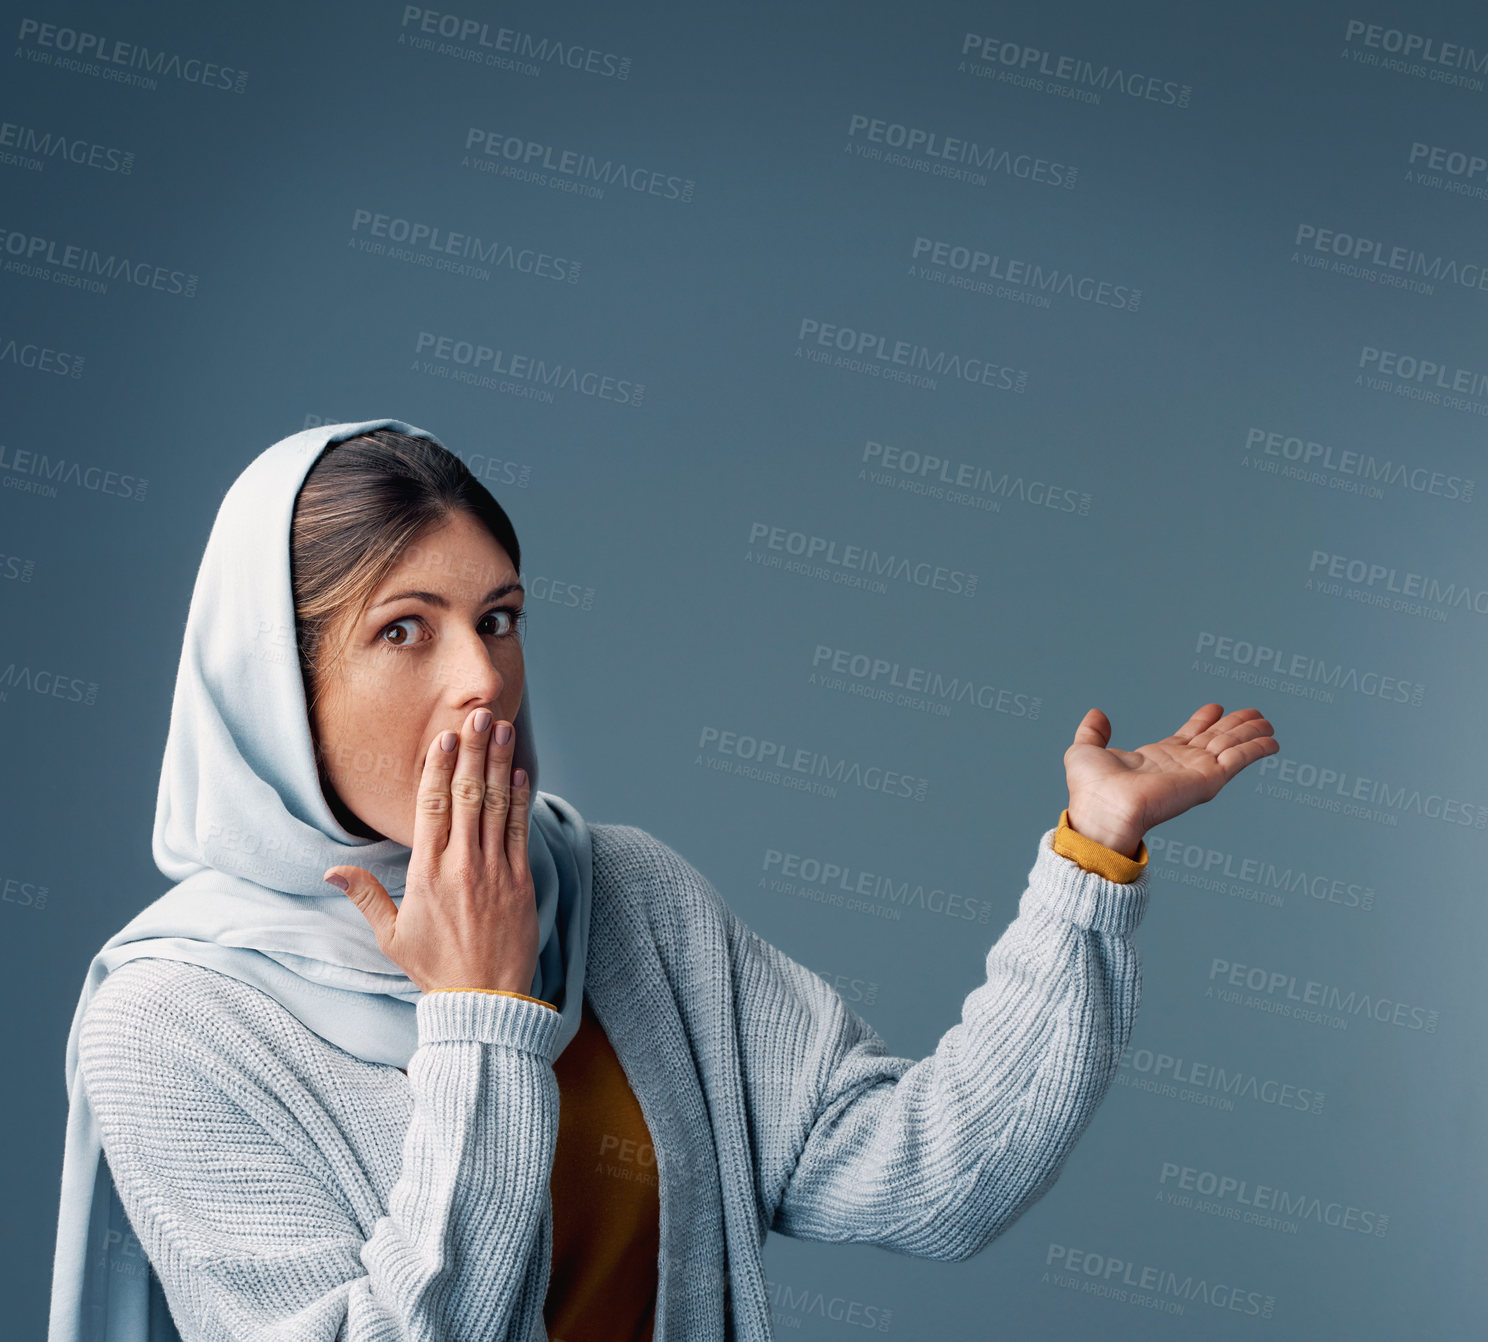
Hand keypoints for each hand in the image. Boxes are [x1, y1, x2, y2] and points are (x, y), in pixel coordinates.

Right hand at [323, 708, 538, 994]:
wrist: (483, 1001)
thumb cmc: (435, 969)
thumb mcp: (391, 935)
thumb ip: (364, 896)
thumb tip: (330, 871)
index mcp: (426, 874)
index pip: (432, 808)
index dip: (438, 769)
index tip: (444, 737)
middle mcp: (461, 865)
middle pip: (467, 797)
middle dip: (472, 753)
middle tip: (477, 715)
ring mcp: (494, 871)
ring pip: (496, 807)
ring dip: (498, 764)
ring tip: (501, 729)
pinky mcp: (520, 881)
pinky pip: (520, 831)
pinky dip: (520, 799)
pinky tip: (519, 772)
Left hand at [1063, 704, 1278, 857]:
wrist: (1102, 808)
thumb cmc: (1090, 789)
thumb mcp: (1084, 751)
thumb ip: (1092, 732)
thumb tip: (1096, 714)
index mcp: (1157, 758)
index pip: (1187, 736)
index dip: (1203, 720)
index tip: (1216, 707)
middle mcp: (1180, 765)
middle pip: (1215, 738)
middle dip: (1235, 725)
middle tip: (1254, 712)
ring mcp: (1196, 772)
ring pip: (1230, 745)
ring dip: (1250, 732)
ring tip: (1266, 721)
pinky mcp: (1207, 778)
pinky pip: (1238, 759)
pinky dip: (1256, 749)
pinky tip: (1271, 741)